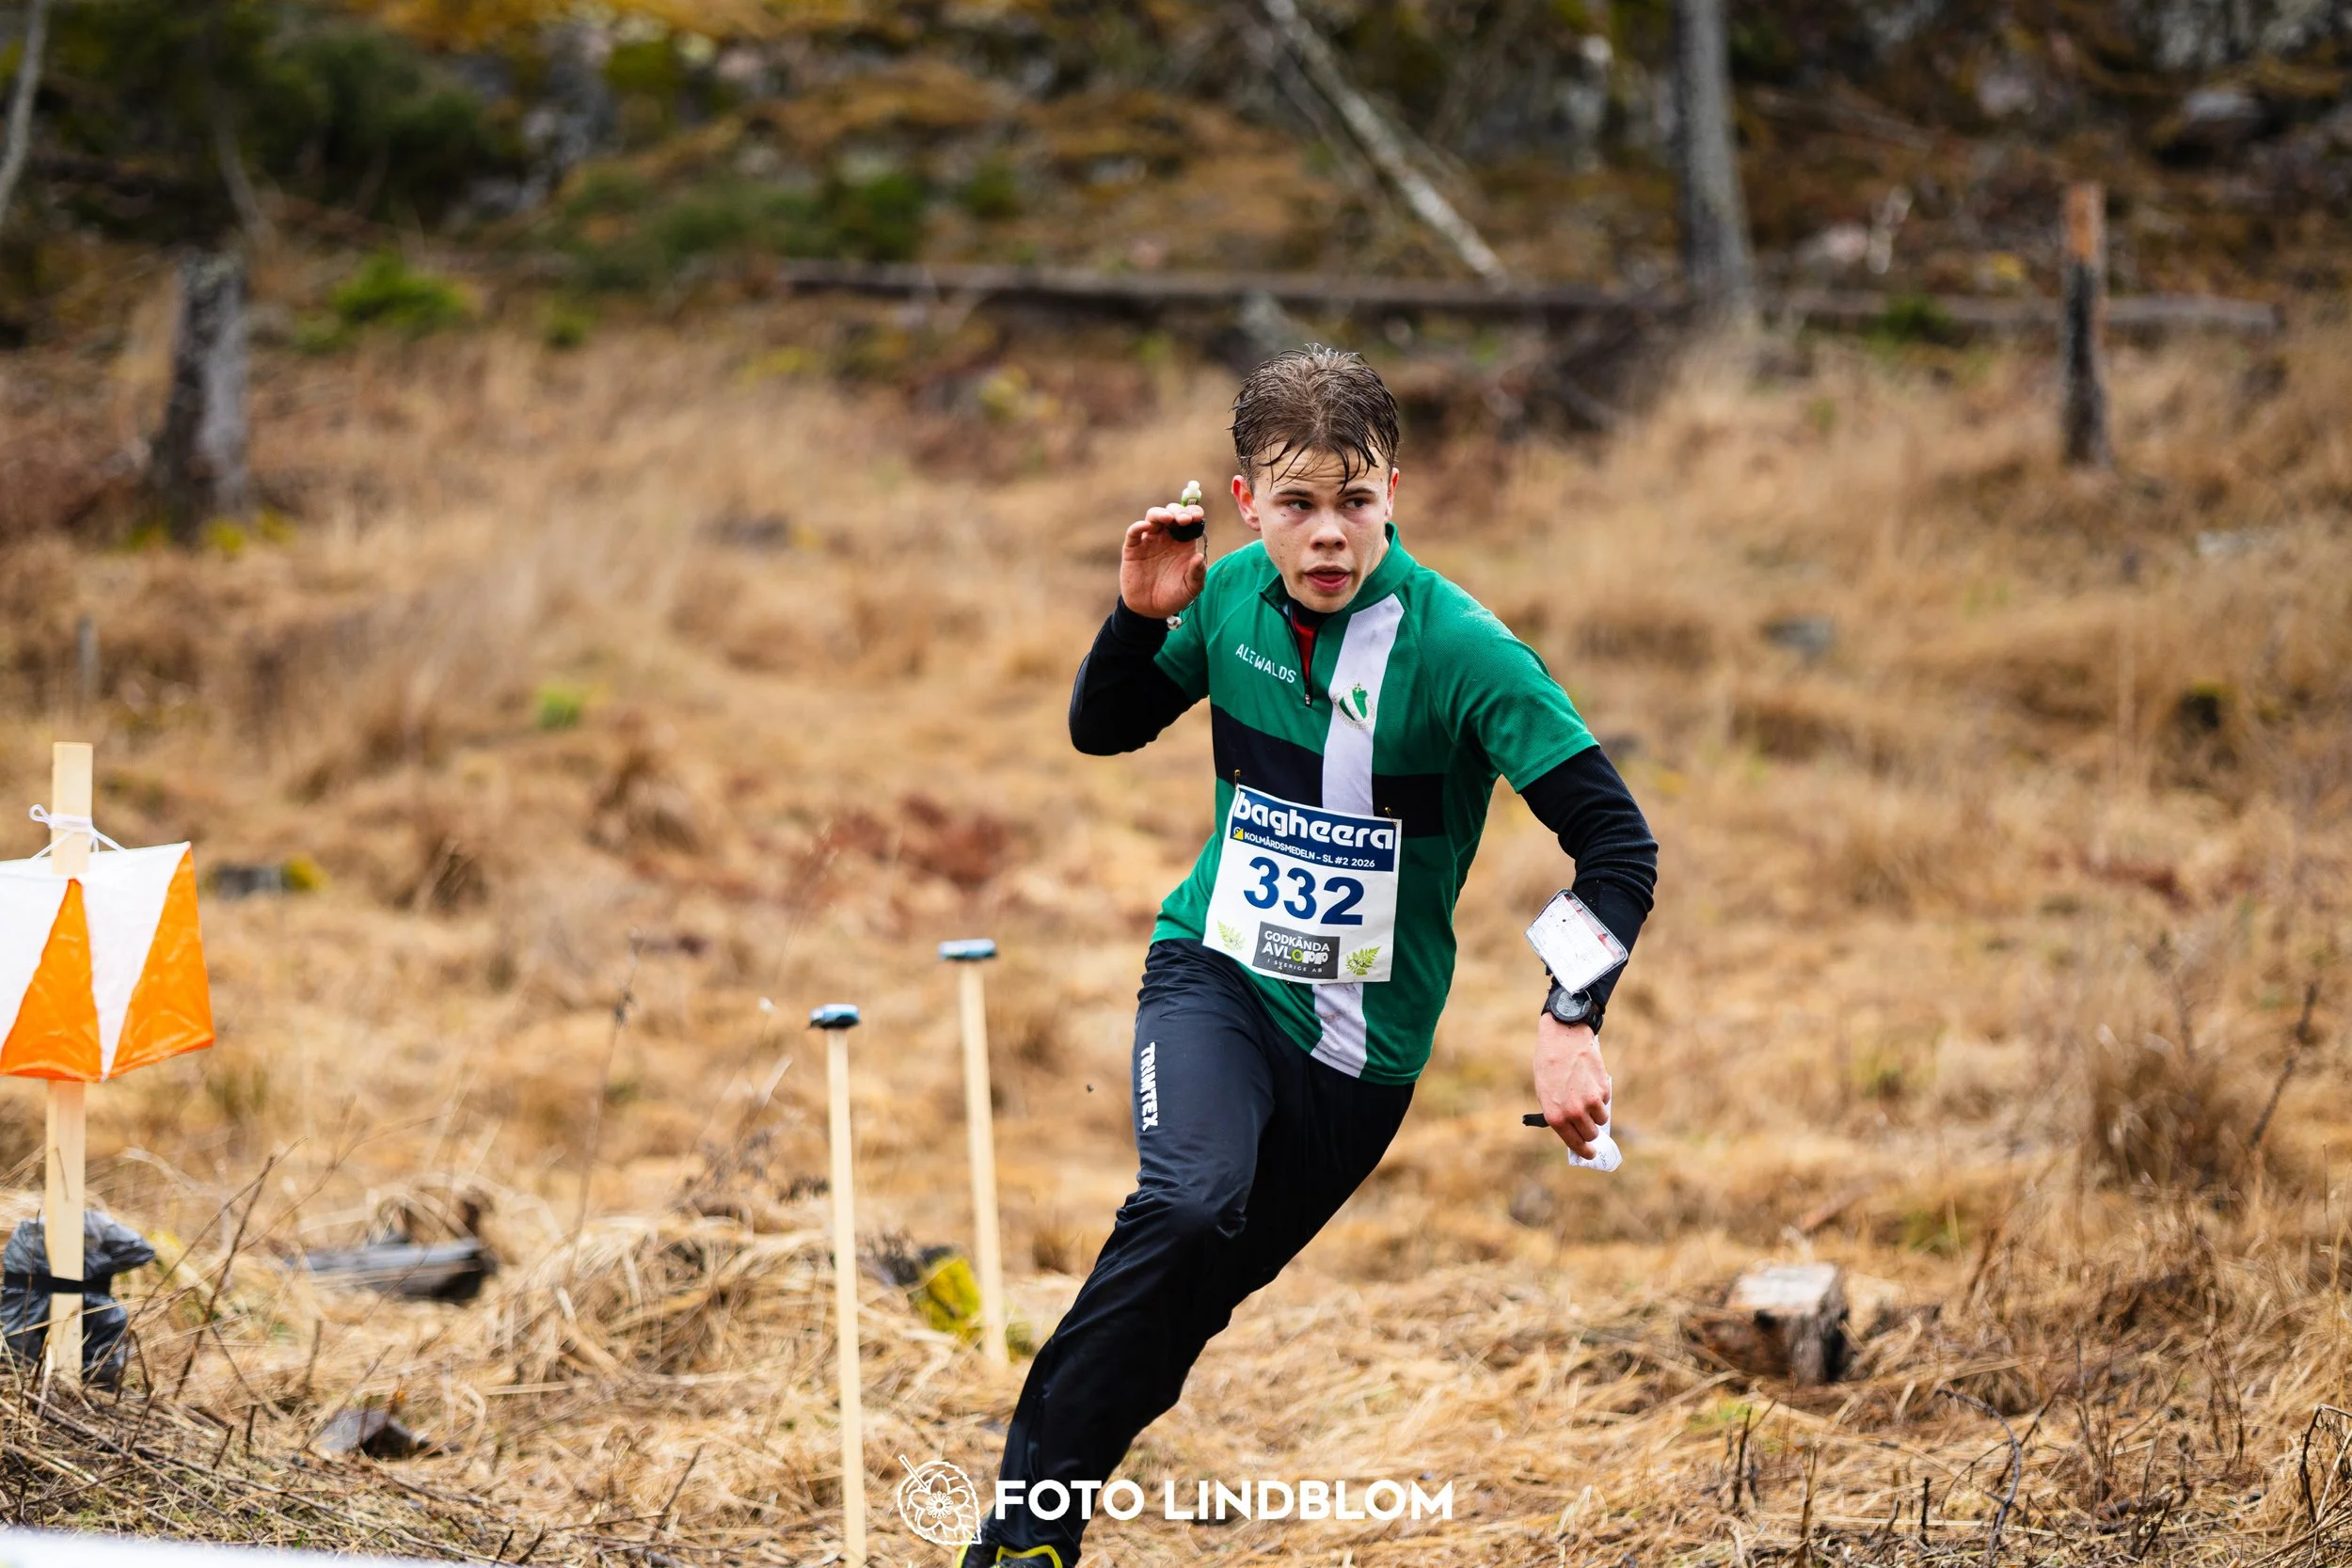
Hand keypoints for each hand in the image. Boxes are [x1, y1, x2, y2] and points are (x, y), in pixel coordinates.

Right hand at [1120, 503, 1206, 618]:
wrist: (1151, 610)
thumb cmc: (1175, 597)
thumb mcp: (1191, 589)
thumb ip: (1197, 574)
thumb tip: (1199, 557)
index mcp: (1184, 543)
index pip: (1190, 520)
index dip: (1194, 513)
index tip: (1197, 516)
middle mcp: (1167, 538)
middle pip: (1172, 513)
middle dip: (1179, 511)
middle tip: (1185, 520)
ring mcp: (1149, 541)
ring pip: (1153, 517)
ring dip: (1161, 513)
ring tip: (1169, 519)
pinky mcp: (1133, 549)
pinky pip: (1134, 532)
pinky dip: (1138, 526)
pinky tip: (1146, 526)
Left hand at [1533, 1013, 1610, 1158]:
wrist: (1563, 1039)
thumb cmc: (1549, 1065)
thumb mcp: (1545, 1093)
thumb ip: (1559, 1114)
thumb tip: (1574, 1131)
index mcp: (1555, 1116)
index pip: (1574, 1143)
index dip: (1584, 1151)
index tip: (1590, 1154)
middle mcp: (1573, 1112)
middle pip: (1591, 1134)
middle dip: (1591, 1132)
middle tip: (1589, 1126)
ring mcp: (1590, 1102)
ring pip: (1601, 1120)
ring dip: (1597, 1114)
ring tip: (1587, 1098)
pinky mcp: (1603, 1090)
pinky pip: (1605, 1102)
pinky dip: (1600, 1097)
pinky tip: (1589, 1083)